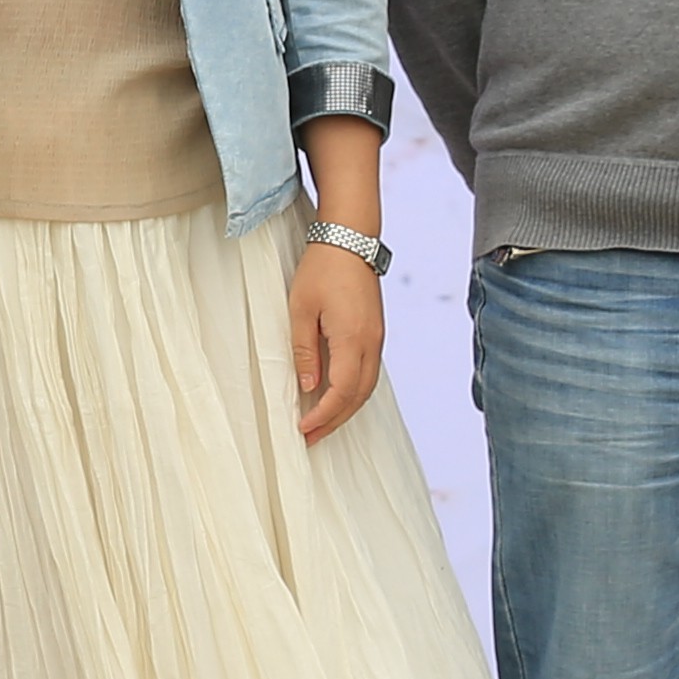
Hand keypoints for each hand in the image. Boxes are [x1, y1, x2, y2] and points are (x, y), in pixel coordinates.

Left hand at [291, 243, 385, 446]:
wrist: (350, 240)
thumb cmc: (321, 270)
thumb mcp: (301, 311)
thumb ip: (304, 351)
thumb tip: (308, 387)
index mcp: (352, 339)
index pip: (342, 391)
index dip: (323, 415)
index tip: (302, 429)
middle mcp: (371, 343)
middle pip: (358, 397)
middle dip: (334, 421)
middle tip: (309, 438)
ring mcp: (377, 339)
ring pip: (366, 388)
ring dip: (344, 409)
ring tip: (320, 424)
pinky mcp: (375, 333)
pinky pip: (368, 373)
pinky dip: (352, 392)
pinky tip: (334, 397)